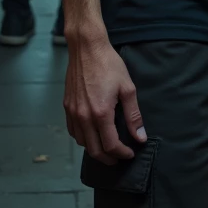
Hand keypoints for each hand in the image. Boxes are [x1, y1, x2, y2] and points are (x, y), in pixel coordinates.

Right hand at [63, 33, 145, 164]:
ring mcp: (73, 112)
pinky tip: (92, 135)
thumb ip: (134, 116)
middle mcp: (84, 116)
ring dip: (95, 149)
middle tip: (119, 158)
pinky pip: (73, 131)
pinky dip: (83, 138)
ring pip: (82, 142)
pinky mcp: (67, 106)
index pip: (111, 145)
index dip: (122, 154)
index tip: (130, 153)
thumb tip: (140, 137)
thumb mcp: (128, 89)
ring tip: (107, 148)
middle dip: (109, 159)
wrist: (87, 48)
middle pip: (94, 150)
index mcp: (100, 113)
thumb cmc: (109, 65)